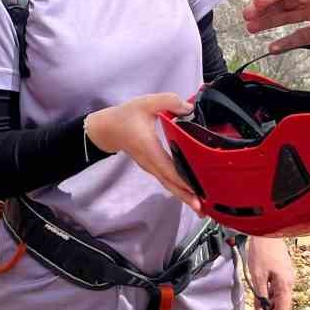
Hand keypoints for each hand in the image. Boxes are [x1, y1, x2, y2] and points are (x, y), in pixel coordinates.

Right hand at [86, 93, 201, 211]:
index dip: (182, 179)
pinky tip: (190, 193)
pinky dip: (178, 189)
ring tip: (200, 207)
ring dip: (184, 195)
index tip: (196, 189)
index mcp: (149, 148)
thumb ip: (168, 101)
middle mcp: (150, 162)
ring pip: (168, 184)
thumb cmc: (125, 117)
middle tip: (202, 208)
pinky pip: (166, 181)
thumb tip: (189, 108)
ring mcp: (150, 167)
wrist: (107, 129)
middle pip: (170, 183)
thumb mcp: (146, 103)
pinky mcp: (152, 168)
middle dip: (186, 196)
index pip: (168, 168)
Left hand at [244, 237, 294, 309]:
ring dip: (270, 303)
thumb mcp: (257, 276)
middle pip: (282, 304)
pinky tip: (262, 295)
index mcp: (285, 285)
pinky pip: (278, 286)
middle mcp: (289, 281)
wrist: (267, 229)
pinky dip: (270, 293)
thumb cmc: (262, 250)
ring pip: (279, 295)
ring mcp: (286, 275)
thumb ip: (260, 296)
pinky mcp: (282, 269)